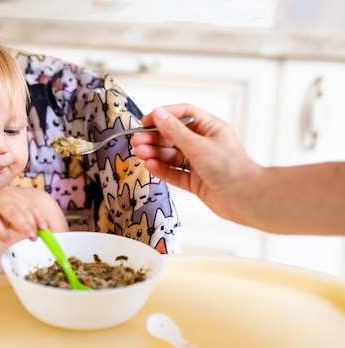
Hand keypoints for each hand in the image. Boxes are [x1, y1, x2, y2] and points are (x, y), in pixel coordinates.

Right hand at [0, 188, 47, 242]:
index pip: (29, 206)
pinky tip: (5, 239)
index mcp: (15, 197)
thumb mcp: (10, 217)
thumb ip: (23, 223)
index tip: (44, 228)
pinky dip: (1, 231)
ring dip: (21, 224)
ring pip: (10, 212)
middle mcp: (6, 197)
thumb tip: (37, 233)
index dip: (38, 217)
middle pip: (21, 209)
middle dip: (31, 222)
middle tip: (35, 236)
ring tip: (28, 236)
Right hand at [131, 104, 261, 222]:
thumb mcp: (198, 145)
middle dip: (155, 138)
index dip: (165, 116)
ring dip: (155, 153)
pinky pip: (174, 172)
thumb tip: (159, 115)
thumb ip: (175, 131)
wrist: (245, 198)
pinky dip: (162, 169)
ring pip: (172, 155)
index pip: (184, 115)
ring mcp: (199, 163)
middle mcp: (205, 144)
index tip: (147, 121)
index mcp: (211, 129)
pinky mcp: (195, 181)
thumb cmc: (231, 168)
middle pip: (174, 136)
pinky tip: (150, 165)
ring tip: (140, 153)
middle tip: (137, 140)